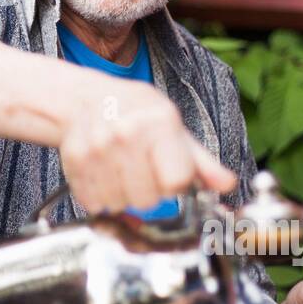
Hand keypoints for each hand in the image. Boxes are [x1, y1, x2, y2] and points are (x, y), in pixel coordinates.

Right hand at [59, 78, 235, 214]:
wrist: (86, 99)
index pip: (177, 181)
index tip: (169, 172)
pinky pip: (95, 202)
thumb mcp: (173, 128)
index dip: (176, 184)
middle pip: (148, 199)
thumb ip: (201, 161)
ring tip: (121, 171)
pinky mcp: (75, 161)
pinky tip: (104, 174)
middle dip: (149, 192)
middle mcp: (127, 133)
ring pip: (121, 204)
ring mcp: (98, 147)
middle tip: (142, 171)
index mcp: (159, 123)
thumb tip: (227, 185)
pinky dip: (101, 196)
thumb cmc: (136, 113)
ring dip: (123, 196)